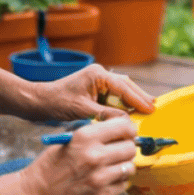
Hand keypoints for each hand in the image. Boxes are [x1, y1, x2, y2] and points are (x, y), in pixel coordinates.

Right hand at [18, 115, 138, 194]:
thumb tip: (119, 129)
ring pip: (130, 167)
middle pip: (130, 147)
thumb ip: (93, 134)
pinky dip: (117, 182)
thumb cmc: (48, 167)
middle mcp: (95, 156)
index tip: (126, 133)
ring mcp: (100, 178)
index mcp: (85, 137)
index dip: (127, 129)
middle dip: (126, 148)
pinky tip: (105, 181)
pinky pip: (123, 184)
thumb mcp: (67, 141)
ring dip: (123, 166)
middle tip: (118, 151)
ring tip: (110, 167)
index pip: (124, 126)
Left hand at [28, 63, 157, 122]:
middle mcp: (100, 74)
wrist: (39, 101)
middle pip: (126, 85)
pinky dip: (123, 103)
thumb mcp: (82, 111)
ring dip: (133, 100)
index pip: (123, 87)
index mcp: (98, 75)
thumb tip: (126, 120)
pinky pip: (113, 95)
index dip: (138, 99)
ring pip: (121, 90)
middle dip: (140, 97)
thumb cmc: (56, 103)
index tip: (150, 108)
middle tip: (154, 107)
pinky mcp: (95, 89)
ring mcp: (98, 81)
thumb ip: (105, 115)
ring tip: (147, 108)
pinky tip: (130, 111)